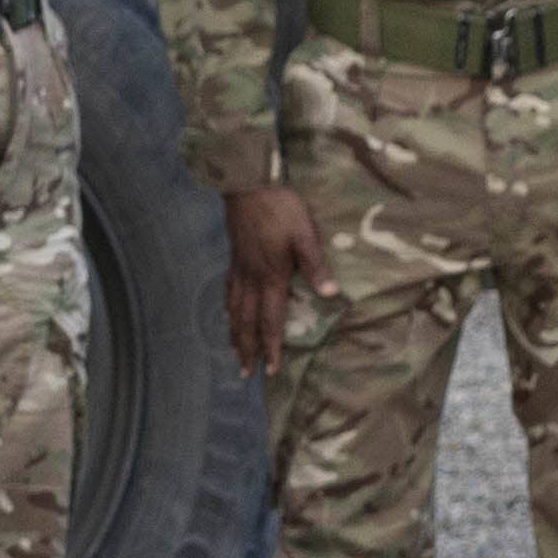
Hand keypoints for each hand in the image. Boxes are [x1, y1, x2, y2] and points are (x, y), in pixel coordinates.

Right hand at [224, 183, 321, 377]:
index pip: (270, 320)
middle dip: (247, 349)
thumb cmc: (280, 208)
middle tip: (245, 373)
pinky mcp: (234, 256)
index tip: (270, 369)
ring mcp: (239, 268)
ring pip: (233, 309)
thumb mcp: (304, 234)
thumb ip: (315, 265)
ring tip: (233, 352)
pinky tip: (226, 312)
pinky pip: (227, 290)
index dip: (271, 346)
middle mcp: (251, 278)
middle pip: (246, 321)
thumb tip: (330, 294)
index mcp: (271, 277)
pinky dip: (227, 308)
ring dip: (234, 333)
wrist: (248, 184)